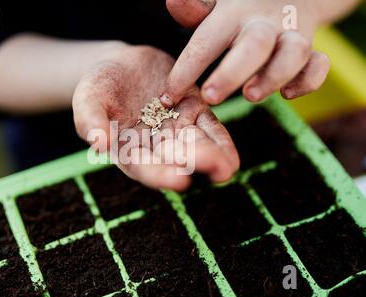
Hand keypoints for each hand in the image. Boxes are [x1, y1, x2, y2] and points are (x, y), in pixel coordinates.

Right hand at [73, 44, 238, 190]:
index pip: (144, 166)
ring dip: (212, 157)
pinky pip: (208, 127)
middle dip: (195, 164)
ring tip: (227, 167)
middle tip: (214, 170)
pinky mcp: (193, 111)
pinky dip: (219, 140)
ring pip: (196, 146)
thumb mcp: (87, 97)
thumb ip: (89, 119)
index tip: (178, 179)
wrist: (122, 64)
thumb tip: (97, 144)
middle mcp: (155, 146)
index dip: (160, 173)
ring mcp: (176, 129)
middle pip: (176, 159)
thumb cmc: (99, 84)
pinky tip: (231, 156)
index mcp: (128, 149)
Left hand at [161, 0, 330, 106]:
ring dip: (274, 76)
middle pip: (254, 44)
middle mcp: (264, 23)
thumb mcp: (214, 9)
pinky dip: (309, 81)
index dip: (186, 69)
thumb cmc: (237, 13)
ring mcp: (291, 35)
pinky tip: (289, 95)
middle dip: (232, 72)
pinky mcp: (310, 52)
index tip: (169, 96)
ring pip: (293, 52)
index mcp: (233, 12)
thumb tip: (174, 2)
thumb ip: (196, 11)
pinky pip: (318, 65)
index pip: (207, 40)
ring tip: (250, 96)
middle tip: (210, 97)